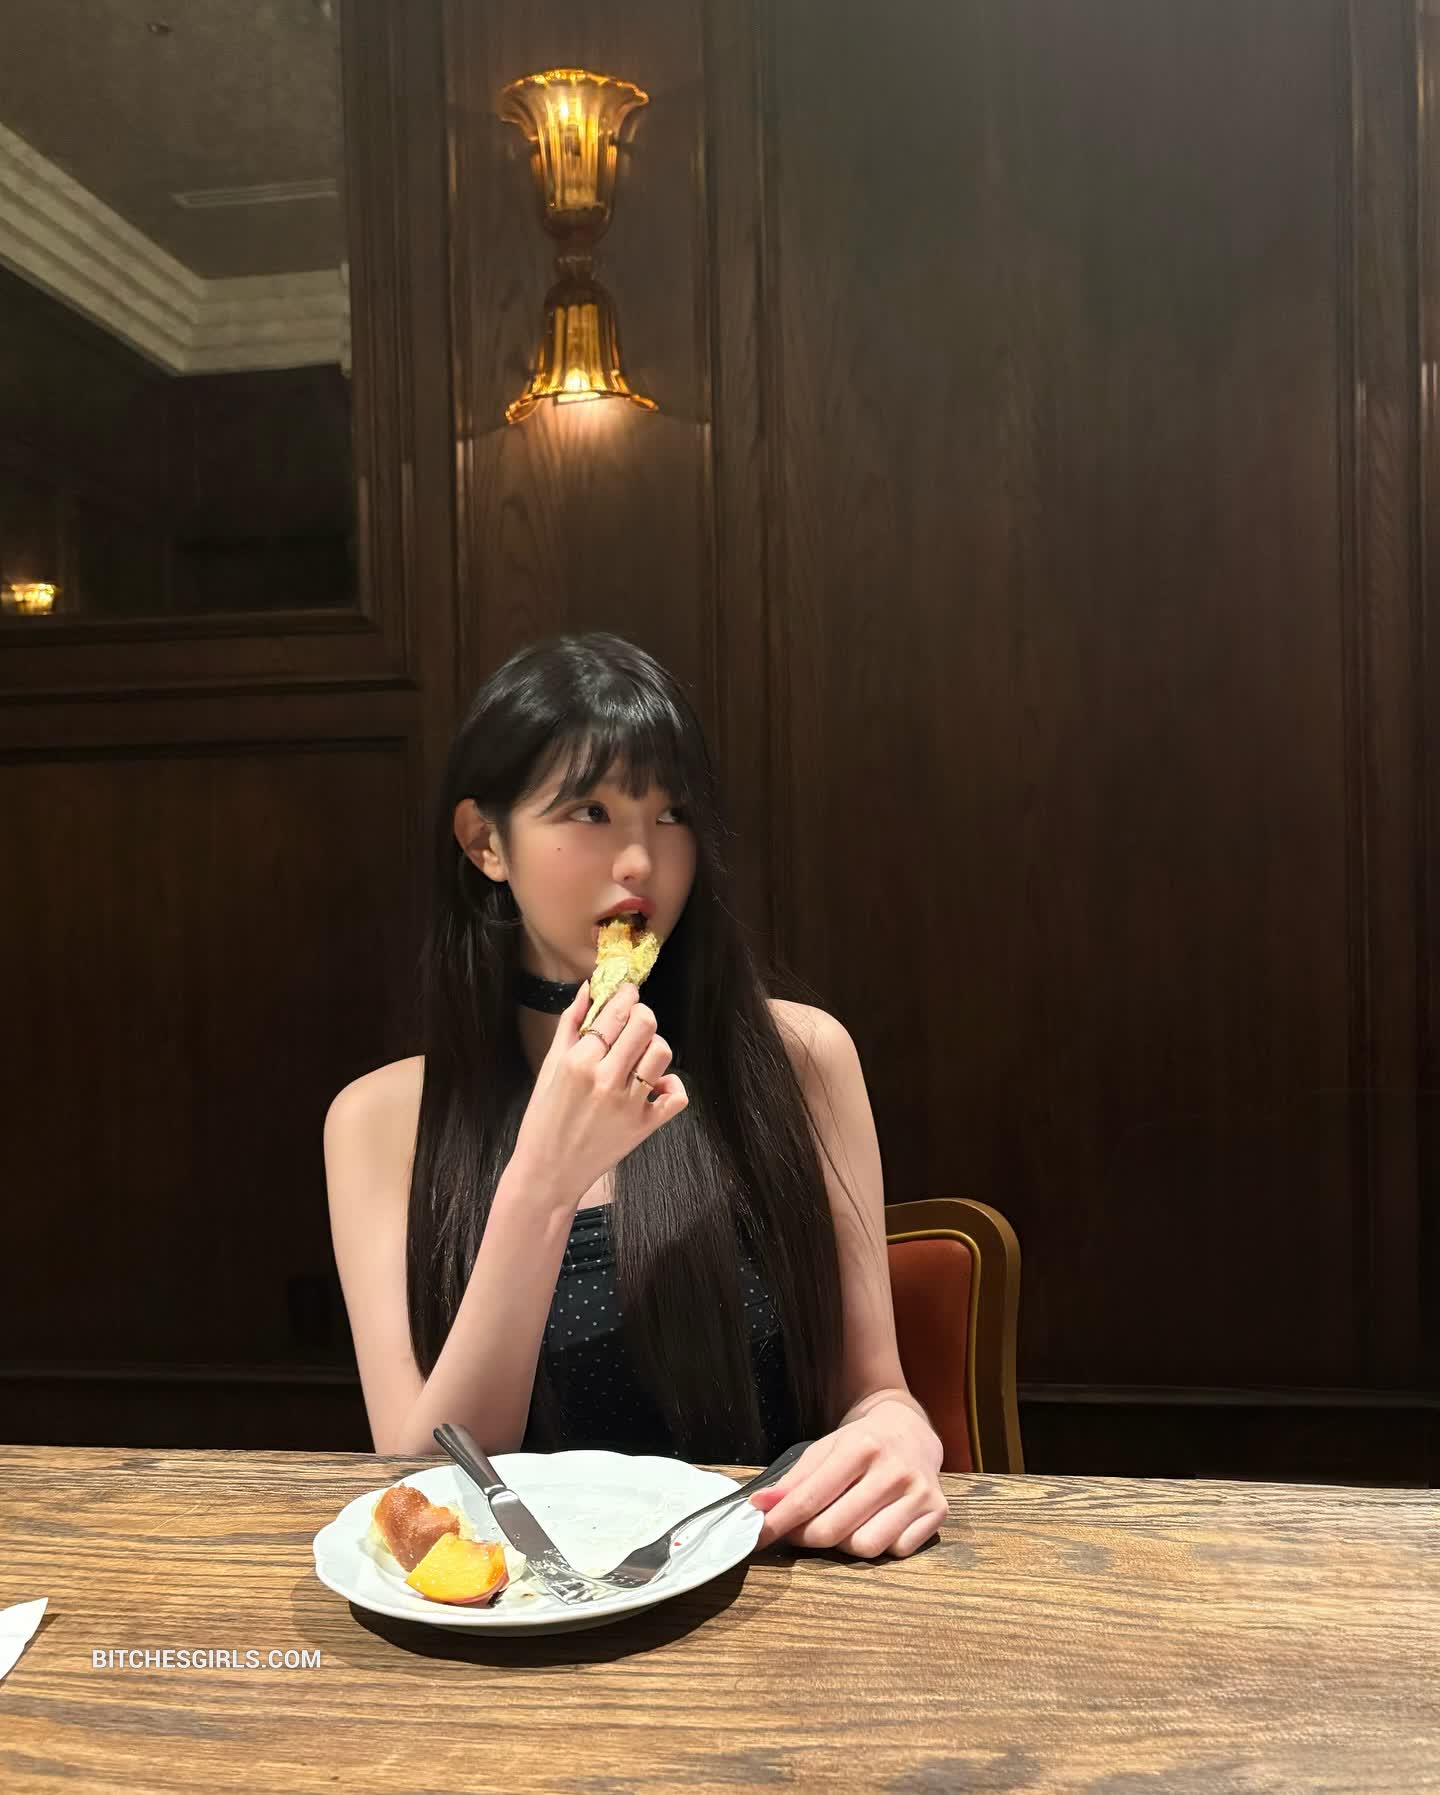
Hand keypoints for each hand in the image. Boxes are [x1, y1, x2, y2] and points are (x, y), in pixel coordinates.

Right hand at [511, 977, 688, 1200]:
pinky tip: (653, 1086)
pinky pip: (677, 1094)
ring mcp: (630, 1104)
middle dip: (642, 1015)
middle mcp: (606, 1079)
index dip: (626, 996)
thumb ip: (570, 1024)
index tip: (627, 994)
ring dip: (654, 1047)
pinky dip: (670, 1086)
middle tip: (634, 1023)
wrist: (548, 1173)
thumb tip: (589, 989)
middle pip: (646, 1024)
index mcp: (579, 1062)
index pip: (615, 1012)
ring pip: (662, 1052)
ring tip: (639, 1056)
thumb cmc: (544, 1119)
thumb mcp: (550, 1067)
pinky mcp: (646, 1125)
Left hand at [748, 1402, 947, 1558]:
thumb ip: (793, 1479)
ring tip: (840, 1524)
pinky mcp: (938, 1512)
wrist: (911, 1430)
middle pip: (835, 1529)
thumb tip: (760, 1505)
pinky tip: (873, 1524)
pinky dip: (879, 1546)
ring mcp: (919, 1493)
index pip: (811, 1498)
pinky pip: (896, 1551)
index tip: (758, 1536)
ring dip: (843, 1545)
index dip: (780, 1522)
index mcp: (861, 1447)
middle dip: (806, 1537)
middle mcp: (893, 1470)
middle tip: (796, 1532)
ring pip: (866, 1547)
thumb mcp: (825, 1449)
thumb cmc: (862, 1443)